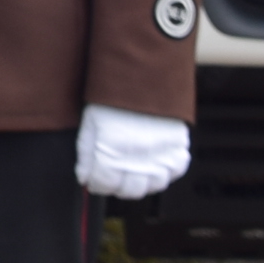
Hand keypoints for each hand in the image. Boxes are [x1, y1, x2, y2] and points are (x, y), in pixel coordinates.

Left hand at [74, 104, 192, 201]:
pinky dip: (166, 171)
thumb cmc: (113, 94)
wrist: (143, 71)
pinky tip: (155, 163)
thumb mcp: (90, 122)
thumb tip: (84, 178)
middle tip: (113, 175)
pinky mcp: (178, 144)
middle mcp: (138, 156)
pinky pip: (176, 170)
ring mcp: (161, 152)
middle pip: (130, 190)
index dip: (96, 184)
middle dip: (117, 186)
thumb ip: (86, 154)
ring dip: (143, 182)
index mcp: (112, 150)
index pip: (104, 185)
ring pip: (154, 185)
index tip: (94, 179)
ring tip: (134, 170)